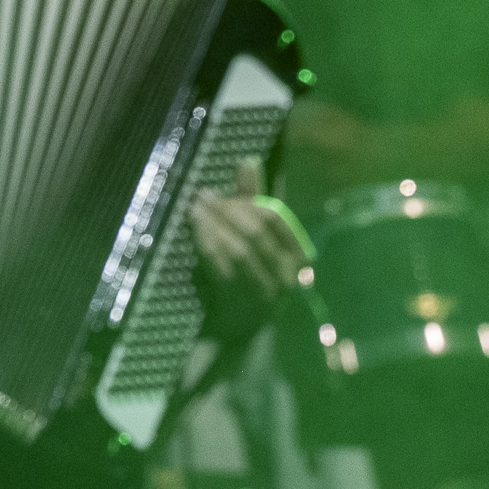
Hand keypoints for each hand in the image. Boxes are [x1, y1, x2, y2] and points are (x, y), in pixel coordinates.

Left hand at [192, 157, 313, 344]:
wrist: (235, 329)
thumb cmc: (244, 274)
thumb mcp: (251, 236)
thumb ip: (252, 199)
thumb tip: (248, 159)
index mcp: (296, 257)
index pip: (275, 218)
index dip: (246, 200)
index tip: (218, 191)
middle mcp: (288, 276)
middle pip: (255, 232)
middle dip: (225, 210)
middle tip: (201, 197)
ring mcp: (267, 293)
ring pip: (238, 249)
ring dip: (212, 225)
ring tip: (193, 209)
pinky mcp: (243, 304)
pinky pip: (222, 268)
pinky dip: (206, 245)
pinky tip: (192, 232)